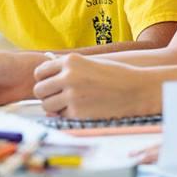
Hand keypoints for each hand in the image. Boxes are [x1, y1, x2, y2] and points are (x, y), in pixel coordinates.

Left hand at [32, 53, 158, 118]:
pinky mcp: (78, 113)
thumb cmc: (114, 75)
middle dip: (46, 94)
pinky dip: (66, 114)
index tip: (48, 83)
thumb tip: (43, 74)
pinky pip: (61, 116)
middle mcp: (69, 77)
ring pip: (46, 105)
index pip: (40, 72)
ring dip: (53, 106)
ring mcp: (72, 96)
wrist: (136, 89)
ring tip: (66, 103)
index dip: (42, 79)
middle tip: (55, 96)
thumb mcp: (90, 62)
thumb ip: (67, 67)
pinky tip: (79, 109)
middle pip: (39, 89)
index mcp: (71, 61)